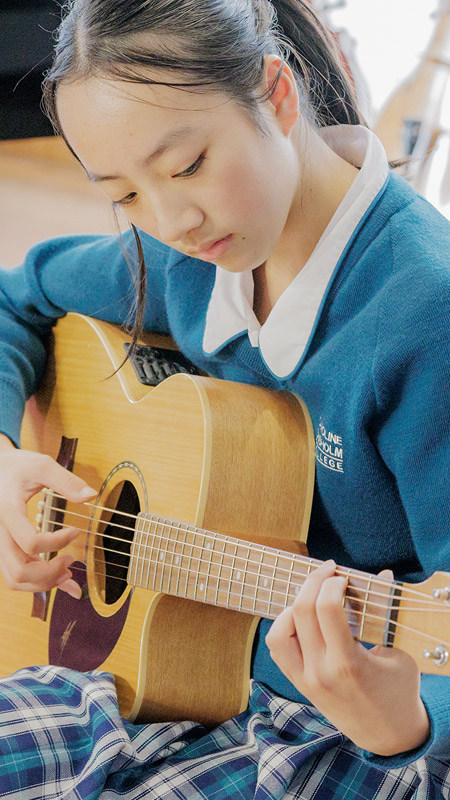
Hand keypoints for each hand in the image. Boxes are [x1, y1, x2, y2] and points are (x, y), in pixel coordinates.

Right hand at [0, 447, 95, 598]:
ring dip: (42, 583)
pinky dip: (36, 582)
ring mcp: (0, 543)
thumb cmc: (17, 467)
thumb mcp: (41, 465)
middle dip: (49, 573)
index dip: (57, 542)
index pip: (30, 542)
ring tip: (66, 572)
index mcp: (8, 511)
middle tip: (71, 560)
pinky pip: (15, 574)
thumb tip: (90, 495)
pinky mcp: (4, 548)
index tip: (75, 531)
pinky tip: (59, 577)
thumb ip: (66, 481)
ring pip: (14, 579)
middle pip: (19, 571)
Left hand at [265, 560, 429, 755]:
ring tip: (311, 597)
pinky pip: (278, 649)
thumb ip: (385, 613)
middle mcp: (321, 671)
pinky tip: (301, 618)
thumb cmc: (399, 692)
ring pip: (278, 632)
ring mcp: (305, 679)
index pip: (327, 609)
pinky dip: (284, 627)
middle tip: (327, 572)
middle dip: (313, 582)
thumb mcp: (399, 653)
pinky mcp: (298, 684)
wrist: (388, 736)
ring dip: (292, 607)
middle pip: (301, 612)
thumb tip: (383, 575)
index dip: (332, 583)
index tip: (342, 575)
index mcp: (348, 664)